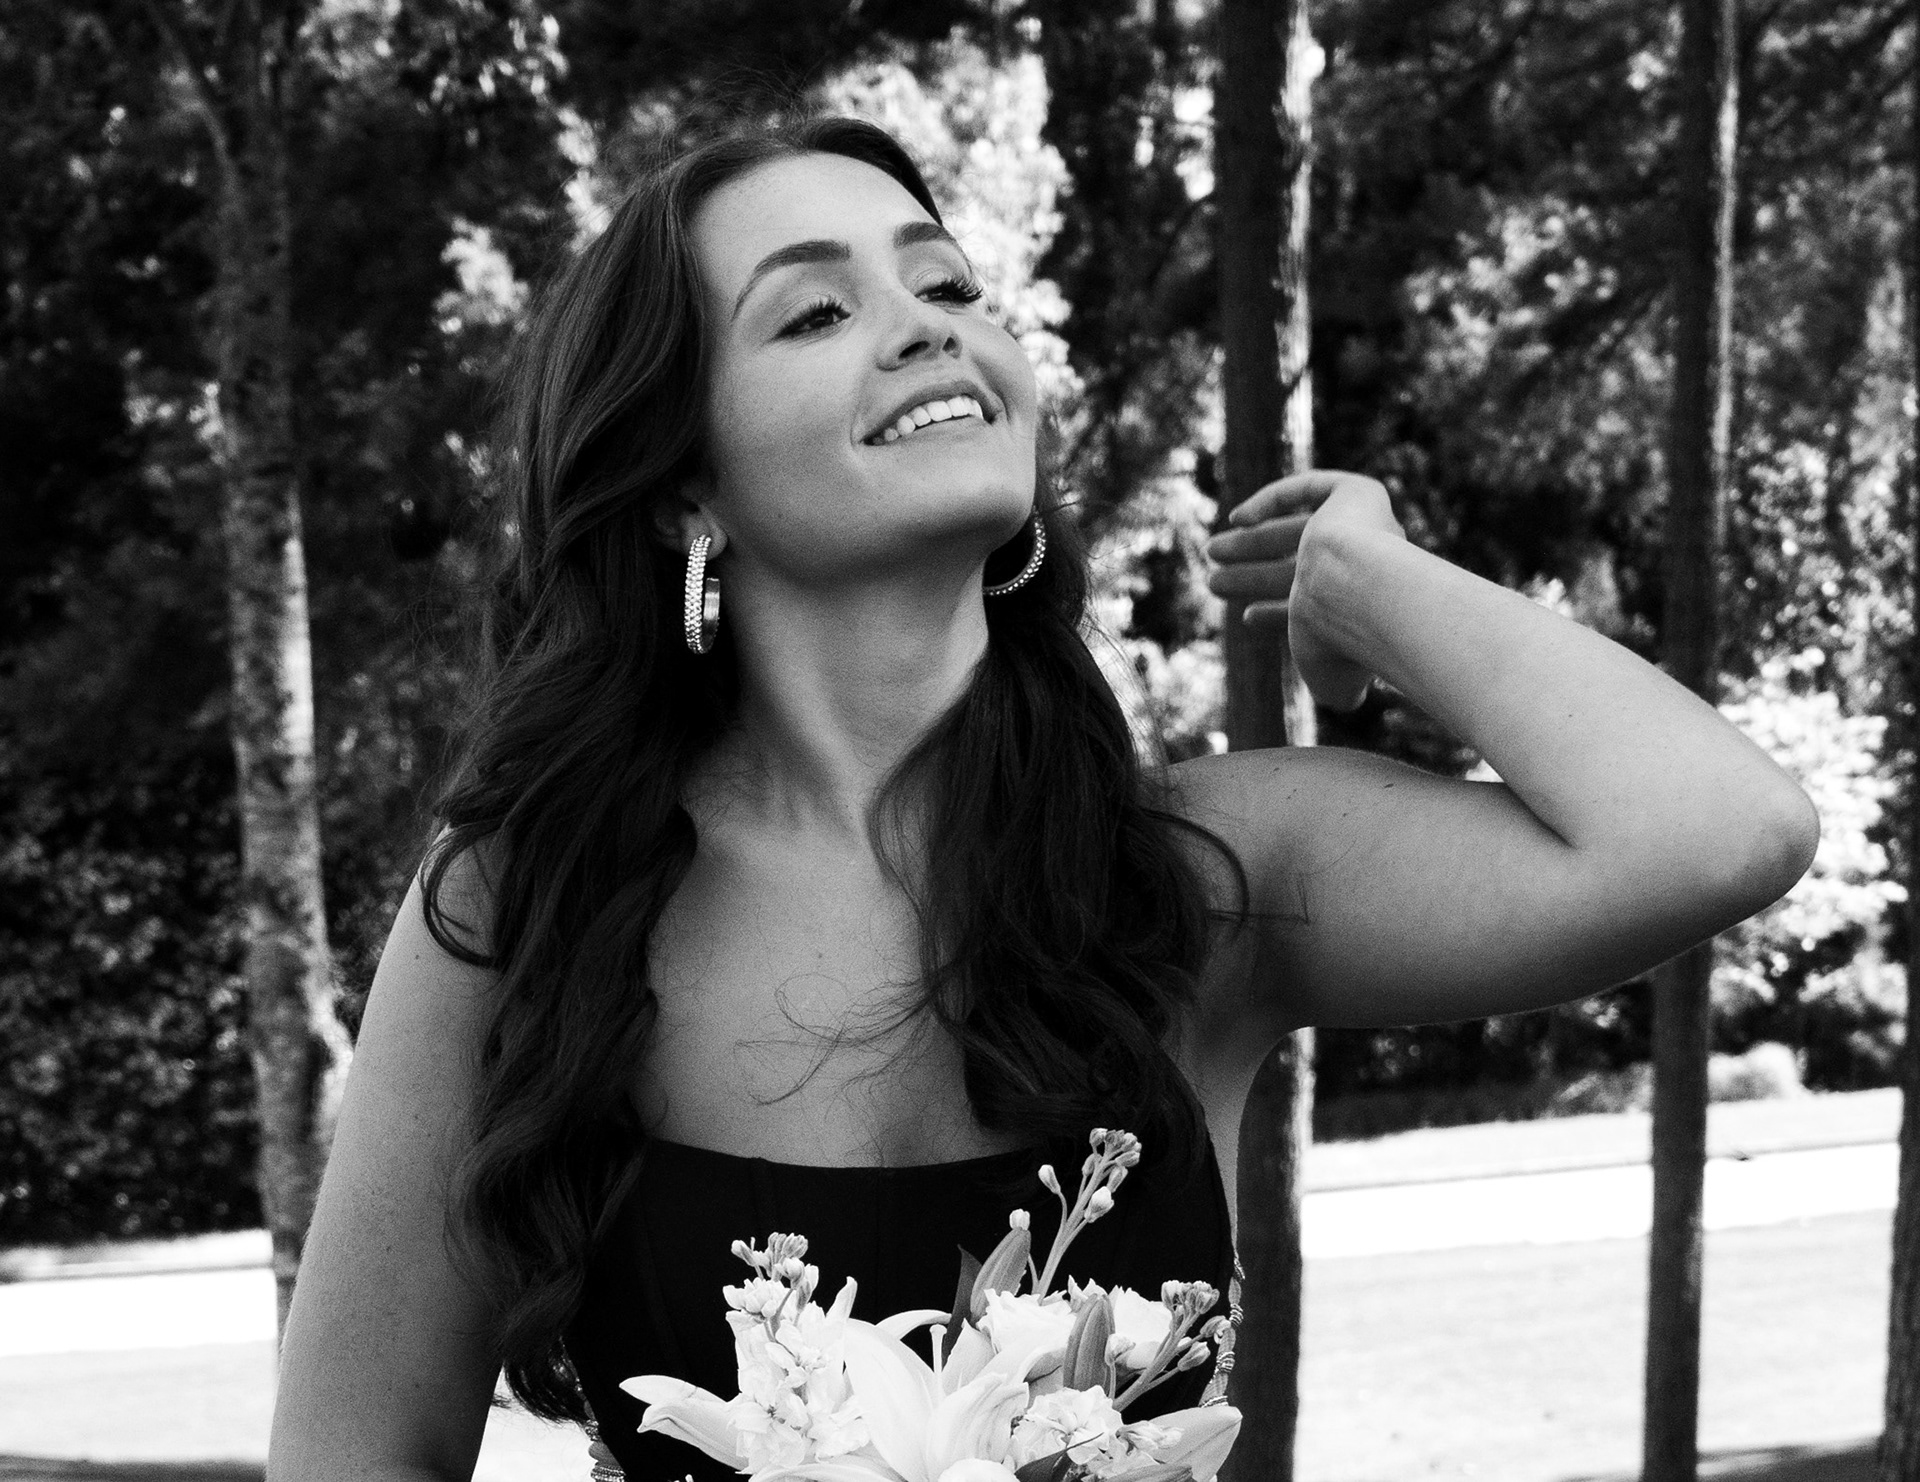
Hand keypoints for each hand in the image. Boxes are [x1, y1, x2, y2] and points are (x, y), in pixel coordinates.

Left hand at [1204, 470, 1404, 712]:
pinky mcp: (1359, 493)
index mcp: (1364, 607)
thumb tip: (1346, 702)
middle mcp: (1370, 564)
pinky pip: (1311, 487)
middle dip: (1253, 576)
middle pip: (1300, 567)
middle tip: (1212, 583)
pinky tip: (1237, 518)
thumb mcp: (1334, 680)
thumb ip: (1336, 688)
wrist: (1364, 591)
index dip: (1279, 612)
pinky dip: (1273, 500)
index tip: (1244, 617)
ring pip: (1297, 532)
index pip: (1318, 607)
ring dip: (1250, 545)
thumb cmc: (1344, 639)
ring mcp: (1368, 527)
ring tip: (1210, 554)